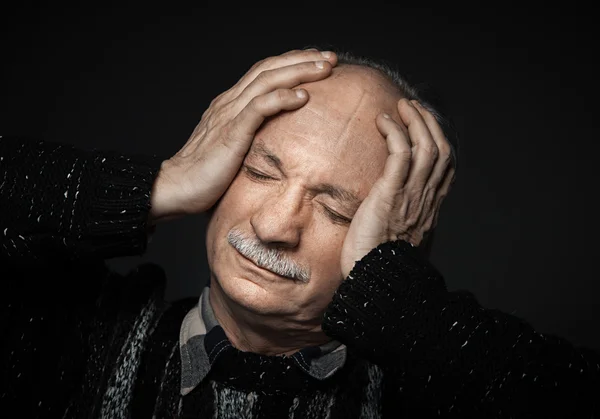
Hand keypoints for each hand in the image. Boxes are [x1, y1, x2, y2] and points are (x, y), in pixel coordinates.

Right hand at [149, 49, 336, 223]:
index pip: (264, 73)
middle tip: (331, 57)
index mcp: (230, 104)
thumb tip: (276, 143)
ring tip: (325, 69)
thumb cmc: (205, 175)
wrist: (176, 188)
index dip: (291, 63)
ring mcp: (229, 115)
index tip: (318, 62)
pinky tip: (303, 97)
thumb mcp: (233, 149)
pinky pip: (259, 108)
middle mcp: (229, 102)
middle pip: (269, 68)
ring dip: (299, 72)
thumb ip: (251, 138)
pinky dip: (282, 98)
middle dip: (302, 59)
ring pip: (267, 81)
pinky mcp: (231, 132)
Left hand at [340, 99, 454, 277]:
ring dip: (415, 120)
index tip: (425, 125)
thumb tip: (392, 211)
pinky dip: (395, 132)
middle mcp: (427, 198)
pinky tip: (383, 121)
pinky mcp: (391, 194)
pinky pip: (400, 154)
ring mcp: (412, 195)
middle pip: (441, 149)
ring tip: (401, 106)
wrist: (376, 281)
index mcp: (431, 207)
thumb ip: (402, 218)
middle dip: (429, 123)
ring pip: (426, 146)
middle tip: (412, 107)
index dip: (440, 140)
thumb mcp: (399, 236)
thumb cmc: (379, 263)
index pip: (447, 166)